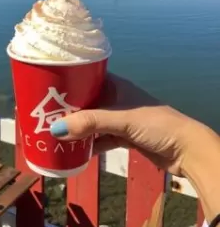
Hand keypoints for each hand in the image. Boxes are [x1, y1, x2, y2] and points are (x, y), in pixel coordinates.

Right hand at [50, 73, 201, 175]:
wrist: (185, 149)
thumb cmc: (155, 124)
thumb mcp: (121, 119)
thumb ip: (90, 123)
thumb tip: (55, 130)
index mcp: (115, 85)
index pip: (86, 76)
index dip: (67, 81)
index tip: (45, 88)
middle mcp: (114, 98)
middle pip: (85, 101)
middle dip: (66, 108)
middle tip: (41, 113)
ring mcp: (118, 118)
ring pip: (90, 121)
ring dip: (75, 127)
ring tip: (51, 132)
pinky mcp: (122, 136)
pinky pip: (99, 138)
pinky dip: (87, 144)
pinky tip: (72, 150)